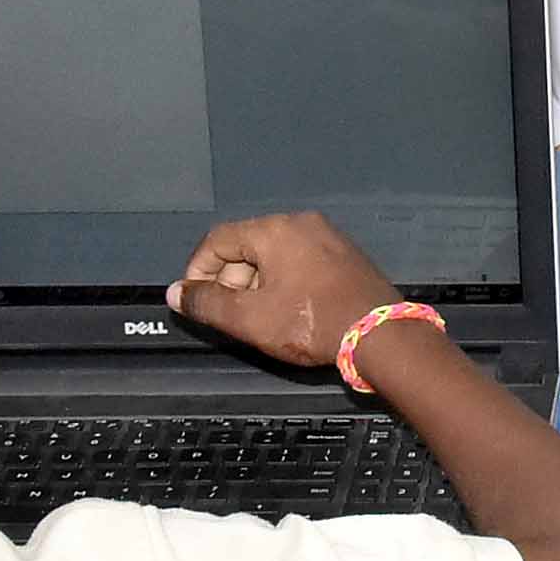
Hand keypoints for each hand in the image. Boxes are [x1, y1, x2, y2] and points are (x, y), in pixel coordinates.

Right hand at [163, 213, 401, 369]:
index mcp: (276, 230)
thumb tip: (177, 293)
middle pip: (247, 246)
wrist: (382, 335)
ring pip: (275, 256)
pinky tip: (288, 312)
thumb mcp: (249, 318)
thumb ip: (207, 304)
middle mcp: (303, 224)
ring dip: (257, 285)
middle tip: (228, 314)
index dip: (197, 270)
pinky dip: (285, 283)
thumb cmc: (314, 323)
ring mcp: (329, 239)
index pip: (218, 240)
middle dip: (230, 280)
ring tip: (259, 318)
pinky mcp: (346, 257)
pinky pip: (301, 263)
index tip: (194, 298)